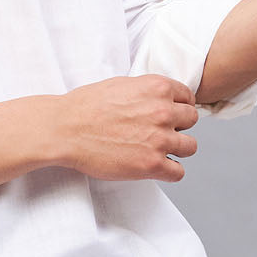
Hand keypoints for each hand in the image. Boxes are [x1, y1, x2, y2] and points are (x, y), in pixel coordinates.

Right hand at [55, 74, 197, 182]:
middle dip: (178, 126)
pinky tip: (155, 167)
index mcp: (157, 87)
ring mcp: (160, 139)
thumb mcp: (121, 84)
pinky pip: (178, 172)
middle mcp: (163, 111)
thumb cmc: (85, 107)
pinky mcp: (152, 164)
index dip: (178, 107)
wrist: (65, 130)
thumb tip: (159, 99)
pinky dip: (169, 171)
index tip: (170, 115)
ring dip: (176, 149)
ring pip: (190, 147)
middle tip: (160, 132)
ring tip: (158, 150)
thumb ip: (146, 91)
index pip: (187, 97)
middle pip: (191, 120)